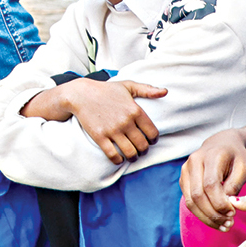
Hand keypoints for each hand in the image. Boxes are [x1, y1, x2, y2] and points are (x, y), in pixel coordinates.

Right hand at [22, 77, 166, 164]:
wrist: (81, 94)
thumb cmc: (105, 90)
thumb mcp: (127, 86)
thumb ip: (147, 89)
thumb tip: (165, 92)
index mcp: (135, 110)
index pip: (153, 133)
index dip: (153, 140)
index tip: (150, 141)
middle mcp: (126, 122)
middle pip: (143, 145)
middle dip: (143, 150)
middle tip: (140, 150)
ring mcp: (113, 130)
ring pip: (130, 152)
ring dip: (133, 157)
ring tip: (131, 156)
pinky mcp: (100, 137)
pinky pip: (113, 155)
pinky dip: (118, 160)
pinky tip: (118, 159)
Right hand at [179, 130, 245, 229]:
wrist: (221, 144)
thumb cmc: (235, 156)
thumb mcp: (243, 167)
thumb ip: (235, 185)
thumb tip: (226, 204)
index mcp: (210, 155)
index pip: (210, 184)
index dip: (220, 203)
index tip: (233, 213)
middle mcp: (193, 162)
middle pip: (197, 195)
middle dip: (213, 214)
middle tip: (229, 224)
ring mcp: (185, 170)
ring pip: (190, 201)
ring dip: (206, 217)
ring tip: (223, 226)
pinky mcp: (183, 180)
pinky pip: (189, 201)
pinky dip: (201, 214)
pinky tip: (215, 220)